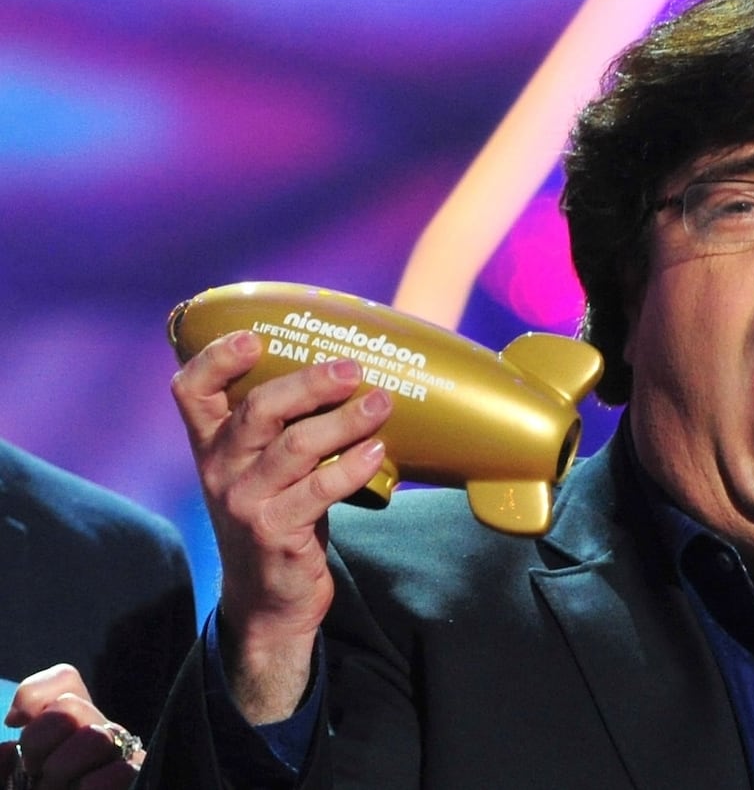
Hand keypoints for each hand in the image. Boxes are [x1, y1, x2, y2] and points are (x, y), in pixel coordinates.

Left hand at [2, 664, 140, 789]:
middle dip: (39, 740)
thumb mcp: (6, 773)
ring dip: (62, 768)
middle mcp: (102, 734)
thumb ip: (3, 753)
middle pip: (70, 708)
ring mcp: (123, 756)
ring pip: (95, 738)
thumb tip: (16, 719)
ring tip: (56, 788)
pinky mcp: (139, 779)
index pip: (65, 680)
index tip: (14, 721)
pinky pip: (121, 773)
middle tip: (33, 769)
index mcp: (72, 727)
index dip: (35, 695)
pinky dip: (93, 786)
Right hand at [171, 330, 392, 720]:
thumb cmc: (278, 515)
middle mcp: (220, 470)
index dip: (215, 359)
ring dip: (345, 420)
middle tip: (352, 368)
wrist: (268, 598)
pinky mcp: (276, 532)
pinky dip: (353, 466)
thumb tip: (350, 371)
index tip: (252, 336)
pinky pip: (320, 490)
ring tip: (382, 403)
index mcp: (211, 446)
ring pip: (296, 446)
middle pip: (257, 410)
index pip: (191, 392)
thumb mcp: (263, 469)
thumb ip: (283, 427)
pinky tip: (380, 450)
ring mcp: (245, 502)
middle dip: (308, 382)